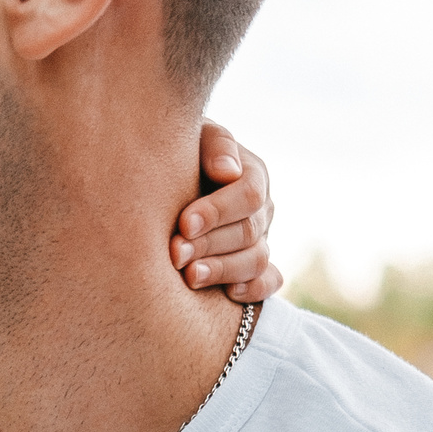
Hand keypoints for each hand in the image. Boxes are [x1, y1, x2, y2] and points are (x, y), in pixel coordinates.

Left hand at [171, 121, 280, 302]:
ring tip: (189, 277)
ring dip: (223, 270)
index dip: (218, 211)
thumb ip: (214, 146)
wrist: (163, 182)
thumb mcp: (193, 138)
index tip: (184, 223)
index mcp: (251, 173)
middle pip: (249, 232)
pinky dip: (254, 289)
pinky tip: (227, 293)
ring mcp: (260, 239)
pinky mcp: (254, 267)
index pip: (249, 194)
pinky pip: (269, 281)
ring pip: (256, 260)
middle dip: (210, 244)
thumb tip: (227, 172)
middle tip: (175, 254)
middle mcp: (260, 209)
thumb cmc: (178, 154)